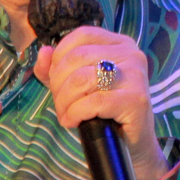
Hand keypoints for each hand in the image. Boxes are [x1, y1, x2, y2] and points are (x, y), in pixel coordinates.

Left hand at [32, 27, 167, 179]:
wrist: (131, 145)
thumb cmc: (103, 112)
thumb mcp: (75, 86)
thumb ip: (56, 68)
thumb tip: (43, 53)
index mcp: (119, 43)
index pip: (81, 35)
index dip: (59, 57)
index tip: (56, 81)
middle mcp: (131, 54)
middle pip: (77, 58)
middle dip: (58, 84)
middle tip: (60, 105)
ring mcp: (136, 76)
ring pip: (82, 79)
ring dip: (65, 101)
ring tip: (67, 115)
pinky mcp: (136, 100)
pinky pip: (93, 102)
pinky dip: (75, 113)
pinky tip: (74, 122)